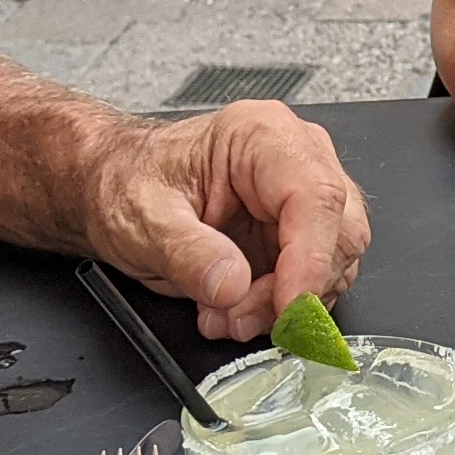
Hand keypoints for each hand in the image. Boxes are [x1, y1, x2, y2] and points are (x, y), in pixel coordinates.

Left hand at [82, 99, 372, 339]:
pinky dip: (281, 308)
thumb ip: (186, 252)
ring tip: (225, 315)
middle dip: (294, 291)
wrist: (116, 186)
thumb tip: (233, 285)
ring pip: (334, 263)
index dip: (311, 259)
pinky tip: (235, 309)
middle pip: (338, 233)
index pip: (316, 195)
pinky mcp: (299, 233)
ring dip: (285, 306)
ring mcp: (302, 197)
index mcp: (261, 136)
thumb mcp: (142, 218)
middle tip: (239, 318)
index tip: (289, 308)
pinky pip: (316, 280)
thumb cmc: (129, 182)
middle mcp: (295, 158)